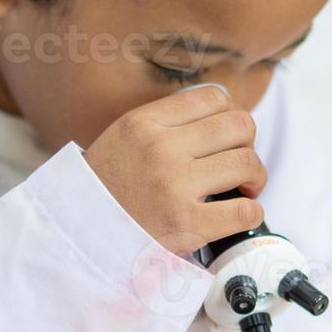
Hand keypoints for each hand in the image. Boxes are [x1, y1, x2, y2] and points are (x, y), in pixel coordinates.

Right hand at [83, 85, 265, 255]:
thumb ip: (165, 122)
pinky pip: (243, 211)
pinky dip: (251, 212)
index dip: (230, 115)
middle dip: (249, 145)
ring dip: (255, 177)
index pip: (213, 98)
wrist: (76, 233)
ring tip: (244, 189)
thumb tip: (221, 110)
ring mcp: (174, 186)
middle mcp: (161, 149)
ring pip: (246, 163)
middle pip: (238, 126)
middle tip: (241, 164)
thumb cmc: (105, 188)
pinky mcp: (185, 225)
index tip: (227, 137)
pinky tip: (240, 214)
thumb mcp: (124, 137)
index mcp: (144, 123)